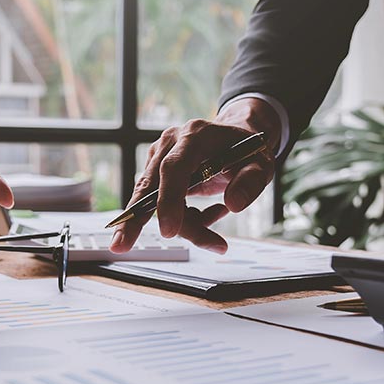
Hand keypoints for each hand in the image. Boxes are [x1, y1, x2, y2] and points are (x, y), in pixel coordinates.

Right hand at [111, 98, 279, 253]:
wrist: (234, 137)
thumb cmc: (246, 151)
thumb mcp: (261, 164)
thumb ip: (252, 182)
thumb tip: (234, 204)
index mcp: (195, 136)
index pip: (174, 168)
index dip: (169, 199)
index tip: (169, 231)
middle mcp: (171, 143)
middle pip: (148, 185)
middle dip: (136, 220)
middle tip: (121, 247)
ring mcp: (160, 157)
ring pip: (155, 202)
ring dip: (183, 226)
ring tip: (215, 238)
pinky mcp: (157, 171)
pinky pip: (162, 205)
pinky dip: (185, 220)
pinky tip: (209, 214)